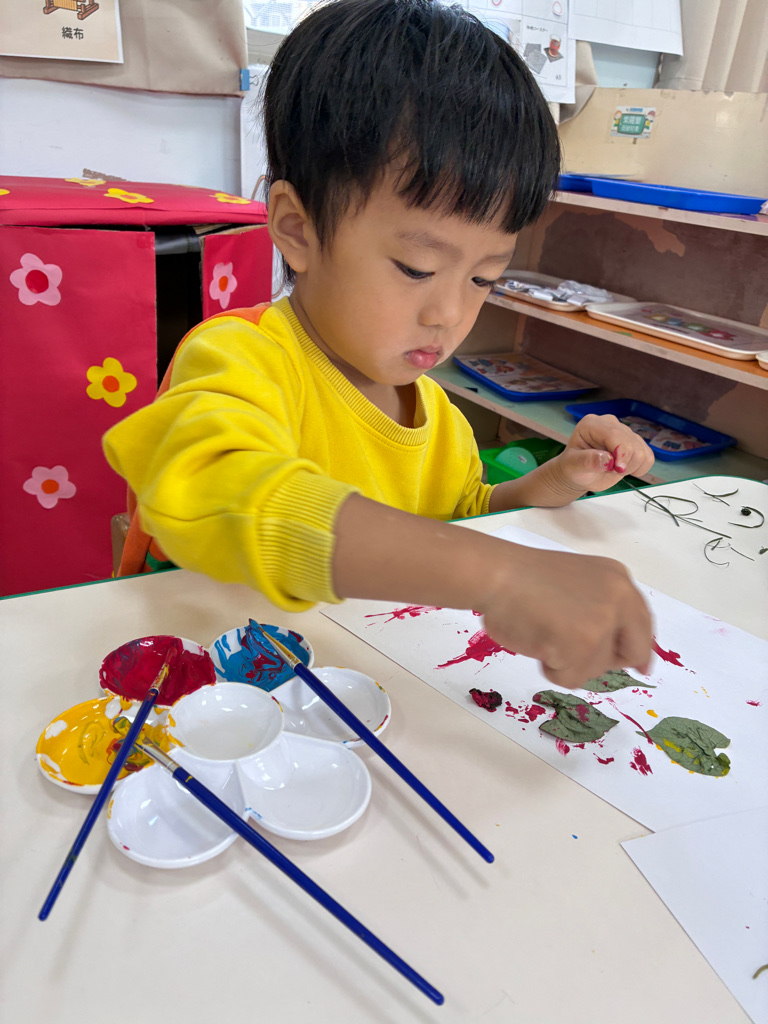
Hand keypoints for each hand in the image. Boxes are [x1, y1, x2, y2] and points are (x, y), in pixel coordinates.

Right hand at [480, 542, 652, 688]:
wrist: (496, 575)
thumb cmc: (524, 578)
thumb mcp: (579, 582)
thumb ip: (603, 607)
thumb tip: (630, 655)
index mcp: (619, 580)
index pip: (643, 624)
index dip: (638, 648)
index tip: (640, 666)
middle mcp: (618, 599)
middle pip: (631, 652)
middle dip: (604, 660)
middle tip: (574, 652)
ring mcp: (601, 623)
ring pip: (597, 668)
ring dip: (569, 661)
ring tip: (544, 632)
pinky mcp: (581, 646)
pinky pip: (571, 677)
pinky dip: (551, 668)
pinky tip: (538, 641)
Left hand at [554, 413, 653, 495]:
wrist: (580, 473)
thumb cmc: (573, 468)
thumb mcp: (573, 466)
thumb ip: (587, 461)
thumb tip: (607, 459)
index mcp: (592, 424)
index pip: (615, 434)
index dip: (622, 453)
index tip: (618, 470)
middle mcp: (610, 423)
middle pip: (632, 443)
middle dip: (625, 463)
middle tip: (609, 470)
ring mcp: (625, 432)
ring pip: (643, 451)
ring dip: (631, 467)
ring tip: (613, 469)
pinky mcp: (635, 443)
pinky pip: (649, 457)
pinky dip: (640, 467)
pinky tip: (624, 469)